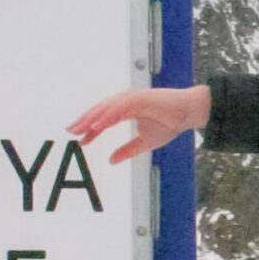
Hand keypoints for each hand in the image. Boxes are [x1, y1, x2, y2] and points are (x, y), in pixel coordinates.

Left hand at [70, 85, 211, 164]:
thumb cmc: (170, 123)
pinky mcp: (137, 99)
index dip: (91, 130)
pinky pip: (117, 109)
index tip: (80, 139)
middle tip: (70, 131)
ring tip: (78, 129)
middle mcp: (126, 101)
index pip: (103, 118)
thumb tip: (111, 160)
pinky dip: (105, 117)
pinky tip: (95, 126)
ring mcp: (130, 98)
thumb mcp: (145, 142)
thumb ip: (127, 150)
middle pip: (99, 111)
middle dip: (84, 121)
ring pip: (105, 109)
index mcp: (127, 108)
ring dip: (91, 119)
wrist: (188, 113)